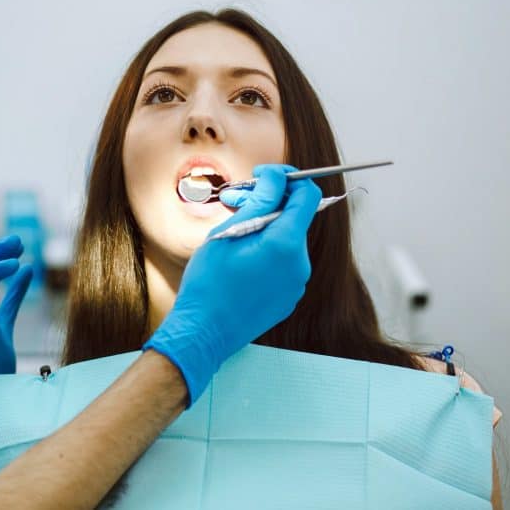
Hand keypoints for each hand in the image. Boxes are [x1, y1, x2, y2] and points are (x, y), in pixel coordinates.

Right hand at [143, 164, 321, 405]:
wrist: (203, 332)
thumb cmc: (209, 282)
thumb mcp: (228, 233)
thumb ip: (259, 201)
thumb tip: (278, 177)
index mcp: (286, 244)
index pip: (306, 195)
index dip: (285, 178)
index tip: (260, 177)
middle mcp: (300, 264)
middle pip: (294, 217)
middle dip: (267, 203)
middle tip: (234, 202)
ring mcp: (296, 284)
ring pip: (287, 240)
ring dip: (265, 228)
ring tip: (232, 233)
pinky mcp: (288, 297)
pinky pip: (283, 263)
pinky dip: (265, 252)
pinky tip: (239, 259)